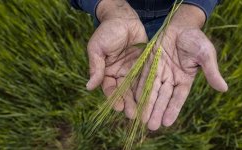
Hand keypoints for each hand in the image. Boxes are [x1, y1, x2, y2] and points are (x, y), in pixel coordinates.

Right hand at [86, 0, 146, 117]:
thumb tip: (89, 87)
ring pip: (136, 88)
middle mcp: (120, 74)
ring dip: (139, 100)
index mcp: (107, 72)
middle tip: (133, 115)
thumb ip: (96, 67)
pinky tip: (152, 97)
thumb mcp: (97, 48)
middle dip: (128, 104)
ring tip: (143, 112)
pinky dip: (148, 88)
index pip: (110, 88)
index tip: (117, 107)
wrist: (123, 18)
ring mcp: (133, 70)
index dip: (113, 98)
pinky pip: (146, 78)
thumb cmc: (107, 32)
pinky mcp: (144, 65)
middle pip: (124, 92)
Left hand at [136, 4, 227, 129]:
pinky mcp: (149, 63)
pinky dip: (138, 88)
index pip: (178, 97)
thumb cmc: (195, 39)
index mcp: (185, 79)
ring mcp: (159, 71)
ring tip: (142, 118)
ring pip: (152, 90)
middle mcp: (171, 78)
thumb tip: (224, 89)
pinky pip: (143, 77)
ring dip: (147, 104)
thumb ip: (212, 71)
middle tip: (151, 127)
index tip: (167, 122)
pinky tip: (134, 99)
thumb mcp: (206, 54)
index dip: (172, 109)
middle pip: (163, 97)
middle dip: (157, 111)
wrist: (180, 24)